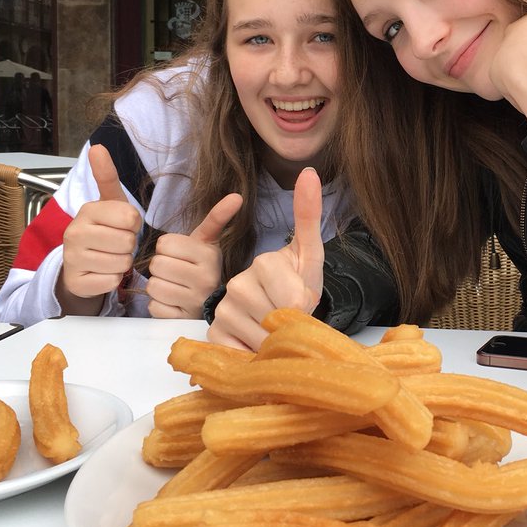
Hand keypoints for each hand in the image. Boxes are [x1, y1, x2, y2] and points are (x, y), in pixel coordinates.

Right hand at [57, 144, 141, 313]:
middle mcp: (74, 232)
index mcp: (87, 210)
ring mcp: (72, 258)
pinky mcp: (76, 281)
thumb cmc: (103, 230)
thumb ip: (106, 176)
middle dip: (128, 245)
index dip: (134, 225)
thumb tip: (97, 147)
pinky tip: (102, 272)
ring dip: (121, 263)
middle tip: (116, 244)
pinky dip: (112, 279)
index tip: (123, 226)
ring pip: (120, 263)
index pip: (130, 218)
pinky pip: (111, 281)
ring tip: (109, 257)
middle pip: (127, 242)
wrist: (80, 265)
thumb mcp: (109, 203)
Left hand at [146, 192, 243, 318]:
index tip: (180, 254)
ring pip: (153, 286)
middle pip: (157, 264)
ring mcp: (193, 302)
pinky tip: (172, 301)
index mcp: (209, 256)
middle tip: (175, 271)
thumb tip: (238, 195)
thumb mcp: (207, 241)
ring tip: (173, 285)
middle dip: (161, 267)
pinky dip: (158, 304)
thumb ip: (217, 217)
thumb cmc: (200, 266)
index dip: (167, 248)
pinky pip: (154, 306)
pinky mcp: (181, 320)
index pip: (164, 243)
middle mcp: (205, 279)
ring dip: (158, 285)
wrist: (210, 302)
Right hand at [207, 167, 324, 349]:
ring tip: (276, 331)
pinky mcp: (214, 336)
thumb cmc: (299, 283)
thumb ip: (309, 215)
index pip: (293, 298)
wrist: (283, 310)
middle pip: (276, 321)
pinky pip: (238, 353)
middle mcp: (235, 285)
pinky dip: (254, 354)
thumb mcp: (311, 254)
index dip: (306, 306)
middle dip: (292, 326)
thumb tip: (308, 171)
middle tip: (291, 318)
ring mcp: (221, 310)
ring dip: (276, 344)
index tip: (304, 300)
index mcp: (263, 263)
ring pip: (259, 340)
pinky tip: (258, 343)